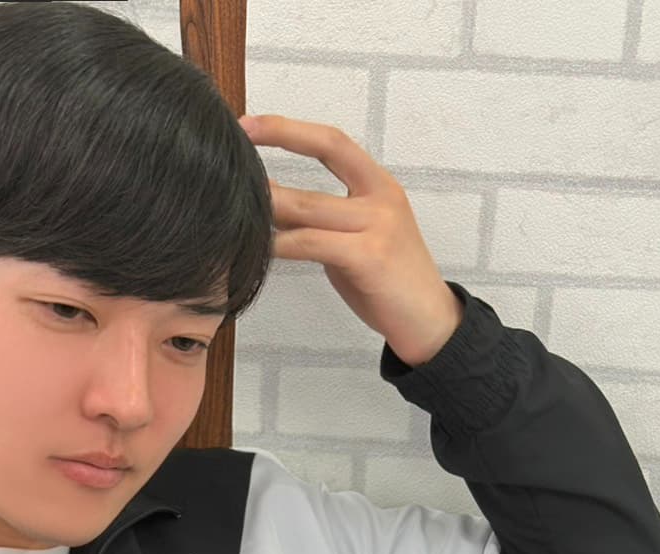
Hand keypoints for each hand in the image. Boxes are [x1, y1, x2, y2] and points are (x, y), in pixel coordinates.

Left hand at [239, 114, 463, 366]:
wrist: (429, 322)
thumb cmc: (388, 283)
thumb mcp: (358, 239)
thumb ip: (324, 220)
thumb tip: (276, 208)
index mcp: (379, 185)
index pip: (332, 142)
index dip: (289, 129)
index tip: (250, 125)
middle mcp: (381, 197)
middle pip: (318, 164)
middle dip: (274, 154)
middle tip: (230, 159)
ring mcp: (378, 226)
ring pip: (309, 207)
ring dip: (269, 205)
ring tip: (235, 204)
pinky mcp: (369, 258)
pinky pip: (312, 244)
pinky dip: (282, 245)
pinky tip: (261, 247)